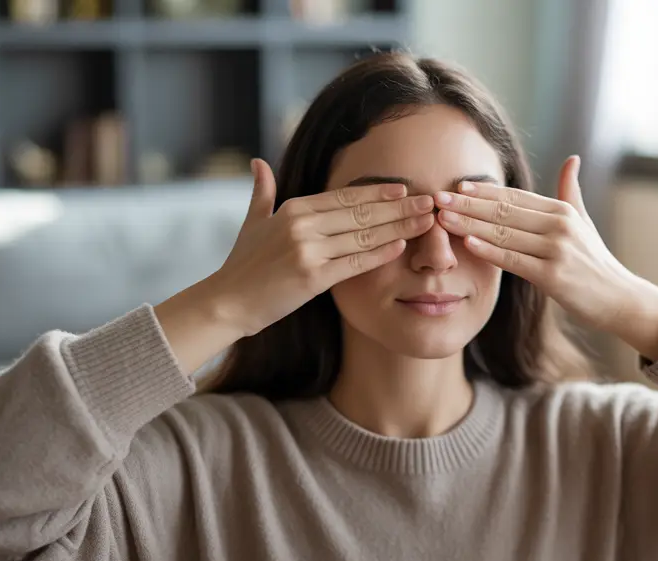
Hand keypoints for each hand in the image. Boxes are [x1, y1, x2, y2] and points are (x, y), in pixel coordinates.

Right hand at [213, 158, 435, 338]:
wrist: (227, 302)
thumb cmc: (242, 265)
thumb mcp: (252, 222)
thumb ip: (262, 192)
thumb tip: (258, 162)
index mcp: (292, 208)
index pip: (345, 196)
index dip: (377, 192)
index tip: (404, 188)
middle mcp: (301, 225)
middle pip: (360, 212)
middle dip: (399, 206)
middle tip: (430, 201)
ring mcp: (307, 250)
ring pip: (363, 235)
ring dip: (399, 227)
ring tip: (426, 222)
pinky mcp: (311, 277)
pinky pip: (354, 263)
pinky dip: (379, 253)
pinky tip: (401, 245)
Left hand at [434, 155, 657, 360]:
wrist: (619, 298)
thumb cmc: (595, 262)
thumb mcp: (585, 222)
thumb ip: (571, 191)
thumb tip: (571, 159)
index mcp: (562, 210)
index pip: (515, 195)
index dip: (484, 190)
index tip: (456, 185)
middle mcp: (559, 225)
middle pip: (504, 210)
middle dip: (467, 203)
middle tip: (436, 198)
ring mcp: (557, 250)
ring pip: (504, 233)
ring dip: (469, 224)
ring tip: (442, 218)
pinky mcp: (553, 276)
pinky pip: (514, 260)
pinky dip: (490, 250)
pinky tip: (468, 242)